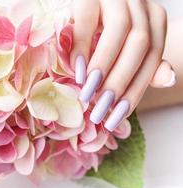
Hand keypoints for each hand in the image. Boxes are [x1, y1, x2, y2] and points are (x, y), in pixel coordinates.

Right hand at [71, 0, 174, 130]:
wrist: (84, 3)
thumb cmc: (103, 30)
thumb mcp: (126, 47)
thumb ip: (144, 62)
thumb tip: (169, 79)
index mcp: (153, 19)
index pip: (152, 58)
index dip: (136, 91)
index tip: (116, 117)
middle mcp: (139, 4)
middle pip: (139, 45)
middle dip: (119, 83)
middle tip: (100, 110)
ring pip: (119, 31)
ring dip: (103, 67)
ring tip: (88, 93)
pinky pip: (87, 21)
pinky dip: (82, 48)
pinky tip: (76, 70)